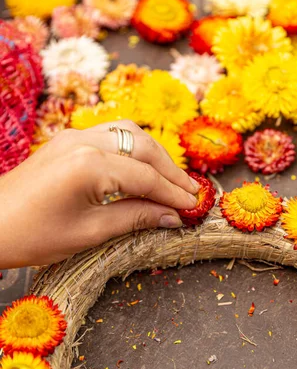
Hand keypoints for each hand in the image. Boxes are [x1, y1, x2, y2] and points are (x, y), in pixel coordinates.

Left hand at [0, 121, 198, 267]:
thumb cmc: (32, 235)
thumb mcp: (88, 233)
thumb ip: (134, 218)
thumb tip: (172, 217)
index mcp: (88, 165)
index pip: (145, 176)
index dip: (173, 193)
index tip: (194, 207)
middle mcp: (84, 141)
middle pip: (142, 147)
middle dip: (170, 170)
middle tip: (191, 193)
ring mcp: (74, 136)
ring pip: (128, 133)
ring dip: (154, 154)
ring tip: (171, 179)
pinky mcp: (67, 140)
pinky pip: (110, 135)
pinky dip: (133, 149)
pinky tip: (142, 167)